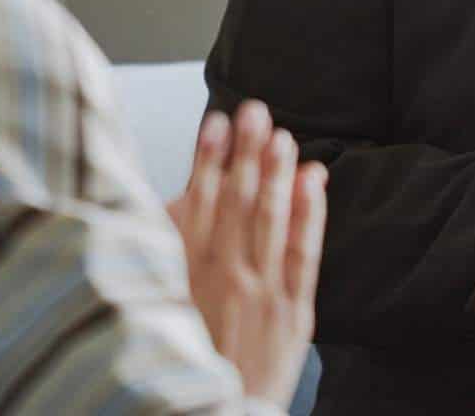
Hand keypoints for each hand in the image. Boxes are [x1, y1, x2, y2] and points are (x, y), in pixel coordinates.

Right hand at [169, 100, 326, 406]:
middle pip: (237, 201)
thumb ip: (170, 255)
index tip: (214, 121)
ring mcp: (262, 292)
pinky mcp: (293, 312)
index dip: (207, 159)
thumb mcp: (161, 308)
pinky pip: (304, 253)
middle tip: (254, 110)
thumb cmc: (188, 364)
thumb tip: (173, 205)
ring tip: (281, 133)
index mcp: (187, 273)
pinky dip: (309, 213)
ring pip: (270, 219)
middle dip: (245, 152)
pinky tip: (313, 179)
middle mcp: (224, 276)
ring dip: (276, 171)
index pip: (198, 202)